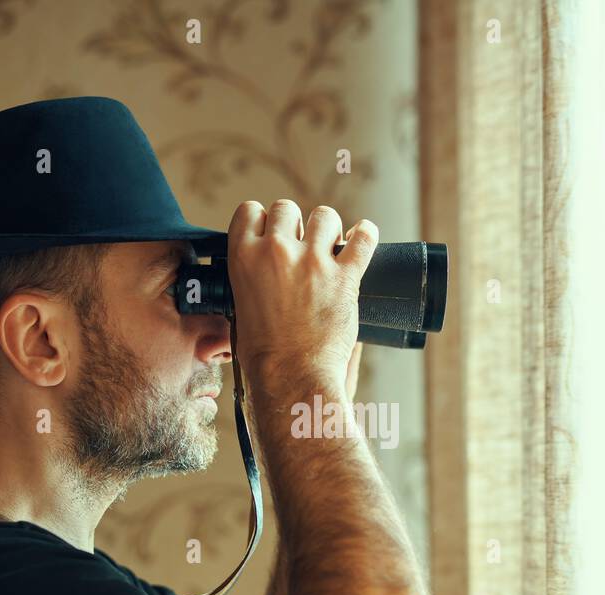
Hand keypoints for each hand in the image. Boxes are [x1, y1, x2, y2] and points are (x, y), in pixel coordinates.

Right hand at [226, 199, 377, 396]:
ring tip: (331, 250)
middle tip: (303, 249)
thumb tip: (263, 272)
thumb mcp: (239, 308)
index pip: (251, 211)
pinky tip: (363, 237)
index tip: (273, 234)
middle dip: (296, 225)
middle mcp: (276, 252)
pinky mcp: (345, 276)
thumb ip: (250, 280)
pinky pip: (364, 238)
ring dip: (329, 231)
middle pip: (287, 208)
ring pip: (325, 217)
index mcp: (243, 258)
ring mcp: (312, 262)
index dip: (264, 222)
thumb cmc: (263, 355)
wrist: (290, 377)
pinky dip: (366, 235)